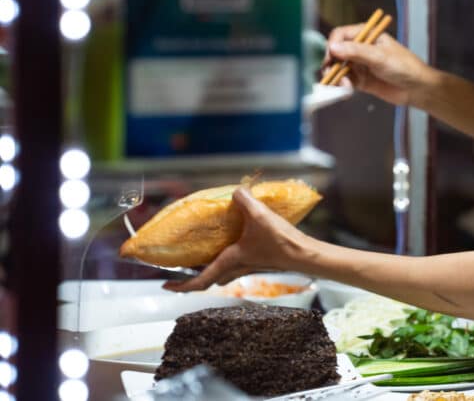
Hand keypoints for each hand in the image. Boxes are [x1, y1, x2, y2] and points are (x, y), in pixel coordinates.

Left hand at [163, 188, 310, 291]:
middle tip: (183, 270)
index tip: (165, 286)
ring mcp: (248, 267)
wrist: (304, 254)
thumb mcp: (259, 215)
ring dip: (213, 269)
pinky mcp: (259, 262)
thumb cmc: (280, 241)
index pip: (199, 282)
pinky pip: (237, 265)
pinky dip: (229, 258)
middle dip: (195, 278)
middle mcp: (236, 267)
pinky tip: (237, 242)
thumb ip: (244, 200)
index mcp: (229, 260)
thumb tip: (236, 191)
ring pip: (224, 273)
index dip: (180, 287)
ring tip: (206, 256)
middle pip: (210, 279)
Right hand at [324, 23, 432, 106]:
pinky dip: (342, 86)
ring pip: (338, 68)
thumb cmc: (404, 67)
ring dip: (336, 76)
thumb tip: (333, 47)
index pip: (341, 35)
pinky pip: (345, 81)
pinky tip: (347, 90)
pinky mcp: (360, 80)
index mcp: (367, 35)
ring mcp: (360, 64)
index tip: (330, 58)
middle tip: (330, 74)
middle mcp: (360, 48)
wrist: (417, 88)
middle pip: (336, 52)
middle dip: (331, 63)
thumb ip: (356, 51)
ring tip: (343, 85)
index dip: (332, 45)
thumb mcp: (380, 57)